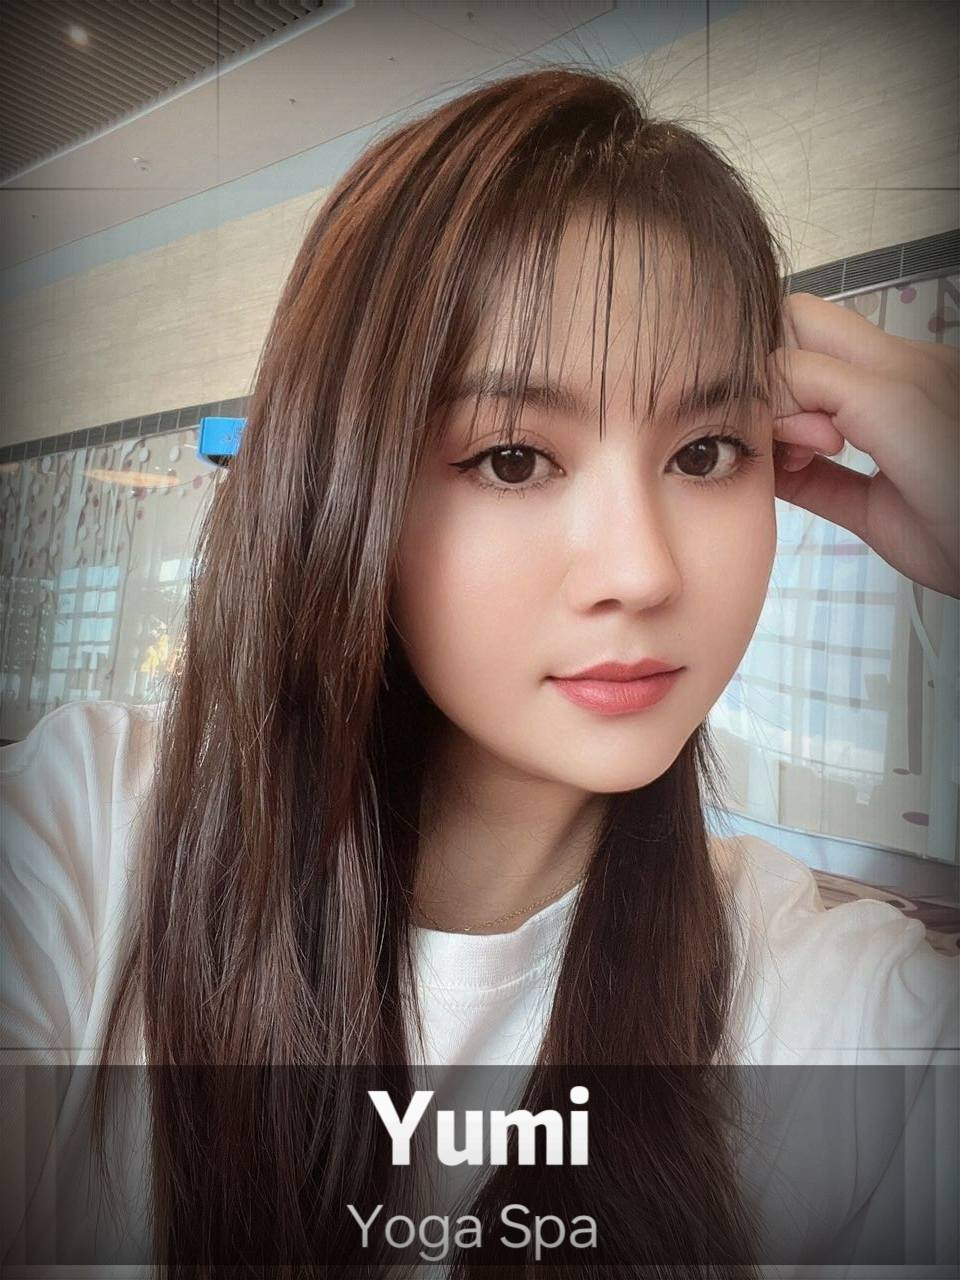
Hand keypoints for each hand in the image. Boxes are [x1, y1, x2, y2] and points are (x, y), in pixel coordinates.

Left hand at [768, 292, 958, 598]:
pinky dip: (784, 414)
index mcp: (909, 382)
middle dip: (766, 370)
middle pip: (797, 315)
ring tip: (802, 456)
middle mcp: (910, 362)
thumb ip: (823, 479)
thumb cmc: (953, 540)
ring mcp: (907, 372)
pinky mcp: (896, 399)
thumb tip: (773, 466)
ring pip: (793, 329)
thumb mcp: (875, 506)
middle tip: (780, 438)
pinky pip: (802, 373)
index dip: (776, 381)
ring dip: (774, 394)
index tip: (783, 446)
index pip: (813, 339)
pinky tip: (806, 458)